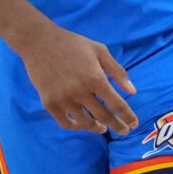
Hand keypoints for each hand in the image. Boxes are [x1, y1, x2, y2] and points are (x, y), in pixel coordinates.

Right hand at [12, 19, 136, 133]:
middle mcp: (80, 92)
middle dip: (116, 126)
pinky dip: (75, 126)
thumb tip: (133, 92)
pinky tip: (82, 125)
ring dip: (96, 128)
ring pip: (84, 122)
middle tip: (124, 131)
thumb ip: (118, 72)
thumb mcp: (100, 51)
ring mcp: (63, 99)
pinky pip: (64, 122)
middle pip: (103, 116)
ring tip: (103, 129)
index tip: (134, 124)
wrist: (39, 42)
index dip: (127, 116)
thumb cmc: (73, 44)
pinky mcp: (49, 102)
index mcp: (95, 78)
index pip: (116, 104)